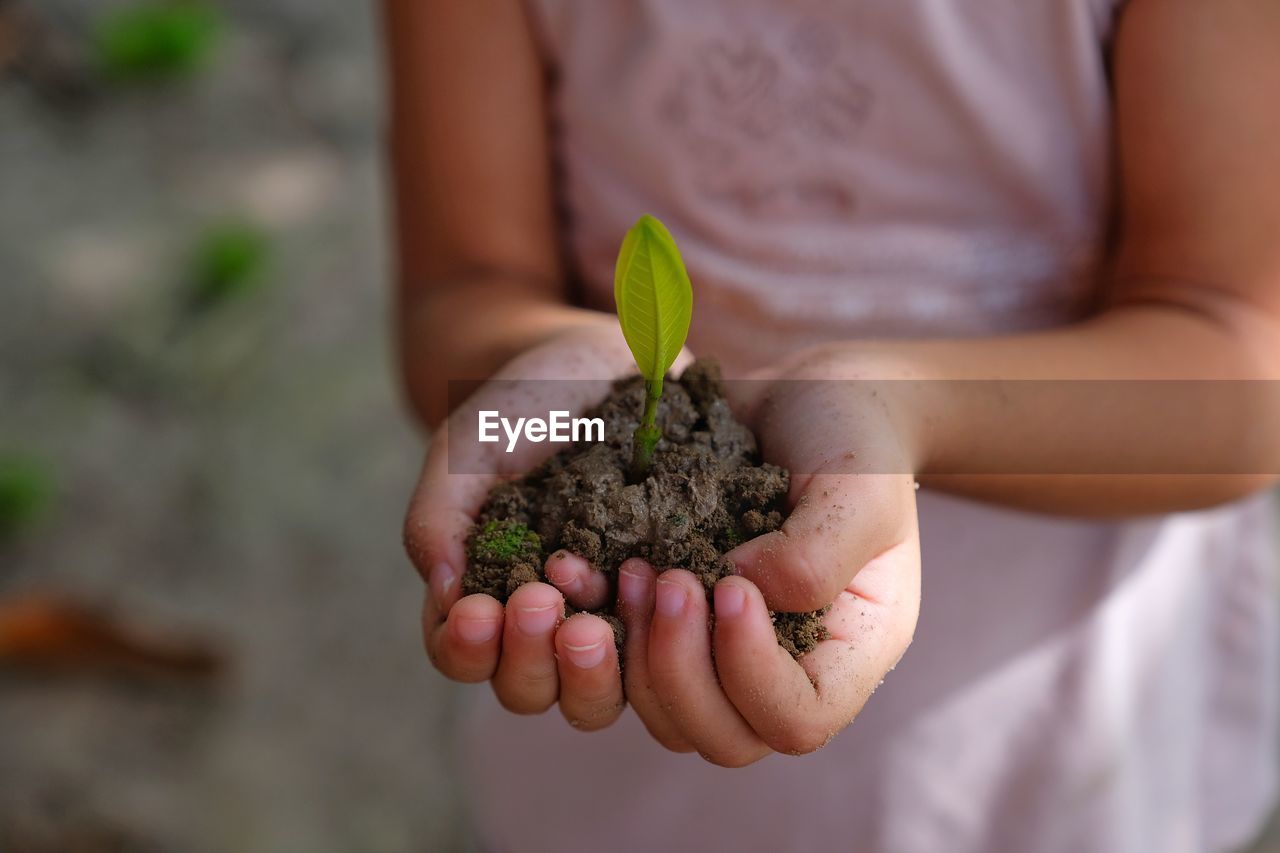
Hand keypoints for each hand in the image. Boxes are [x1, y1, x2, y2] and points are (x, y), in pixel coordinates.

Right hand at [403, 319, 692, 729]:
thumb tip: (446, 595)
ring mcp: (614, 617)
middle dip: (533, 659)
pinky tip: (659, 580)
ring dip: (595, 667)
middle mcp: (550, 621)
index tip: (483, 609)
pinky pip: (670, 646)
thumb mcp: (467, 449)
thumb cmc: (519, 410)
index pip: (464, 656)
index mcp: (487, 595)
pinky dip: (661, 628)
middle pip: (532, 690)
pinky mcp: (671, 598)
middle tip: (544, 601)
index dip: (470, 648)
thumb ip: (440, 518)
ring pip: (599, 694)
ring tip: (599, 609)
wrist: (599, 364)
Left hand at [617, 345, 922, 765]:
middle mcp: (780, 668)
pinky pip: (618, 654)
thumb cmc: (850, 437)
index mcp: (844, 654)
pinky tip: (574, 566)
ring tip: (634, 568)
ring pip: (659, 710)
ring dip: (631, 651)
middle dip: (677, 668)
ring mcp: (717, 650)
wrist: (801, 391)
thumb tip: (741, 595)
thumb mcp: (859, 487)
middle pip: (718, 735)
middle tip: (666, 579)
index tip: (730, 588)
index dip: (751, 676)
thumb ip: (817, 553)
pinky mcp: (665, 618)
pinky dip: (592, 618)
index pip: (795, 720)